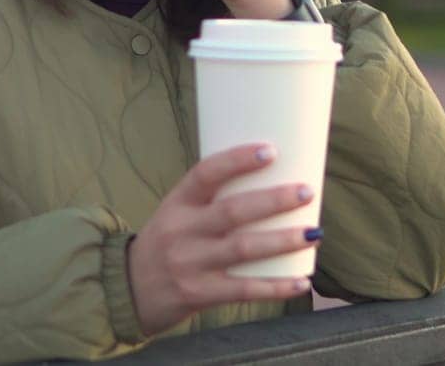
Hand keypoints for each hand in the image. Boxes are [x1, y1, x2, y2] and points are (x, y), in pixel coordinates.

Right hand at [127, 142, 319, 336]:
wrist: (130, 291)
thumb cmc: (167, 243)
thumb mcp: (177, 213)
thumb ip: (212, 200)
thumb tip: (271, 180)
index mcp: (178, 203)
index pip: (206, 173)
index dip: (237, 160)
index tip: (271, 151)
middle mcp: (182, 231)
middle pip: (233, 211)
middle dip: (274, 200)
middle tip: (306, 192)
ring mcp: (190, 264)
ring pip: (243, 249)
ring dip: (282, 241)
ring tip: (314, 233)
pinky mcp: (199, 294)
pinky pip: (244, 290)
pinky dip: (276, 287)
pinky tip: (302, 281)